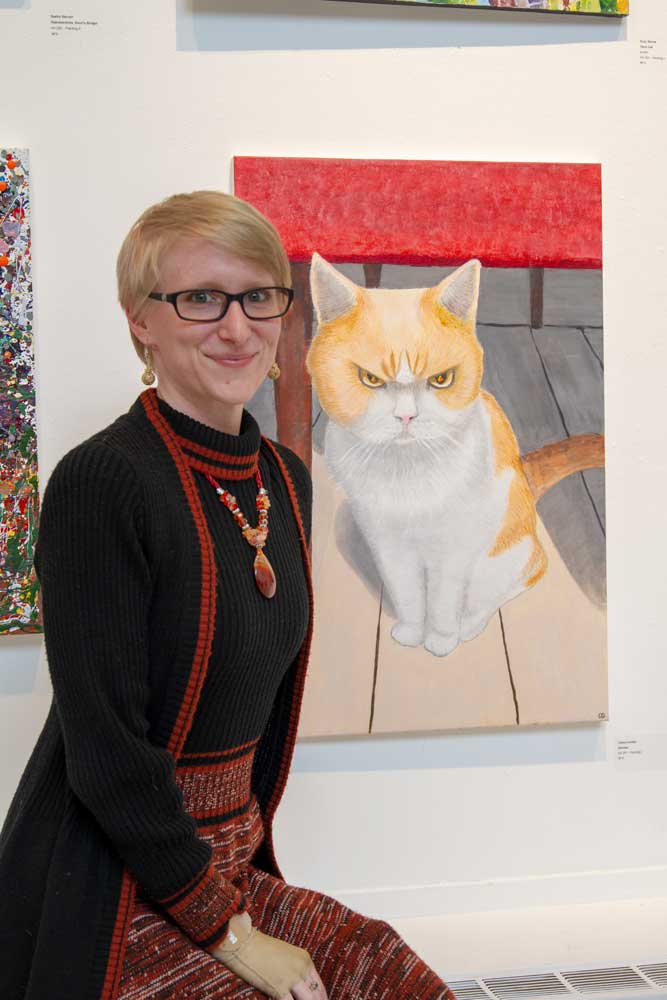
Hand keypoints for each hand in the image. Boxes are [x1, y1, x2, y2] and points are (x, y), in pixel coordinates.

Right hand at [211, 911, 328, 998]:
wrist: (244, 942)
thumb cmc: (260, 947)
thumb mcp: (285, 954)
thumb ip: (294, 969)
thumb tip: (297, 988)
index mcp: (304, 959)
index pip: (319, 985)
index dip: (322, 997)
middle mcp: (301, 968)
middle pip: (316, 996)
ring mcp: (291, 979)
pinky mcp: (279, 988)